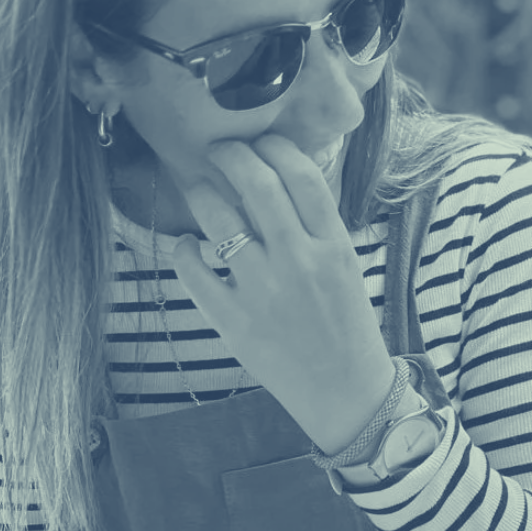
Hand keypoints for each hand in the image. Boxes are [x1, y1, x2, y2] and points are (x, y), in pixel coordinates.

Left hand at [171, 135, 394, 452]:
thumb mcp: (348, 266)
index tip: (261, 140)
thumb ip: (317, 226)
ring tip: (200, 187)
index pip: (301, 175)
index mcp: (334, 246)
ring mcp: (263, 291)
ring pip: (218, 218)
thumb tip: (281, 178)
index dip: (275, 147)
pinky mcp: (234, 321)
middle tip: (220, 149)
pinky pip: (194, 272)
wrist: (345, 390)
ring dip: (202, 191)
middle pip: (258, 184)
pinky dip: (183, 250)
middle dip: (231, 154)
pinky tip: (187, 243)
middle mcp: (299, 262)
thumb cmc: (347, 324)